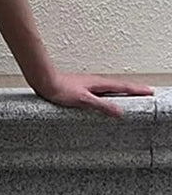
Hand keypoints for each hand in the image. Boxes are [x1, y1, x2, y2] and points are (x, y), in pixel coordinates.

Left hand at [32, 71, 154, 117]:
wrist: (46, 82)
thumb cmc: (61, 90)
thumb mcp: (83, 100)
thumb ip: (101, 106)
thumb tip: (119, 112)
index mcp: (100, 84)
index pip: (123, 87)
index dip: (137, 90)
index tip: (149, 91)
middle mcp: (96, 82)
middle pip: (120, 86)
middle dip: (134, 89)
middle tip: (146, 92)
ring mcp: (90, 85)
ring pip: (111, 87)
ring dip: (123, 90)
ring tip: (131, 94)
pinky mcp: (82, 88)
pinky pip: (102, 90)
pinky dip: (110, 93)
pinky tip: (106, 97)